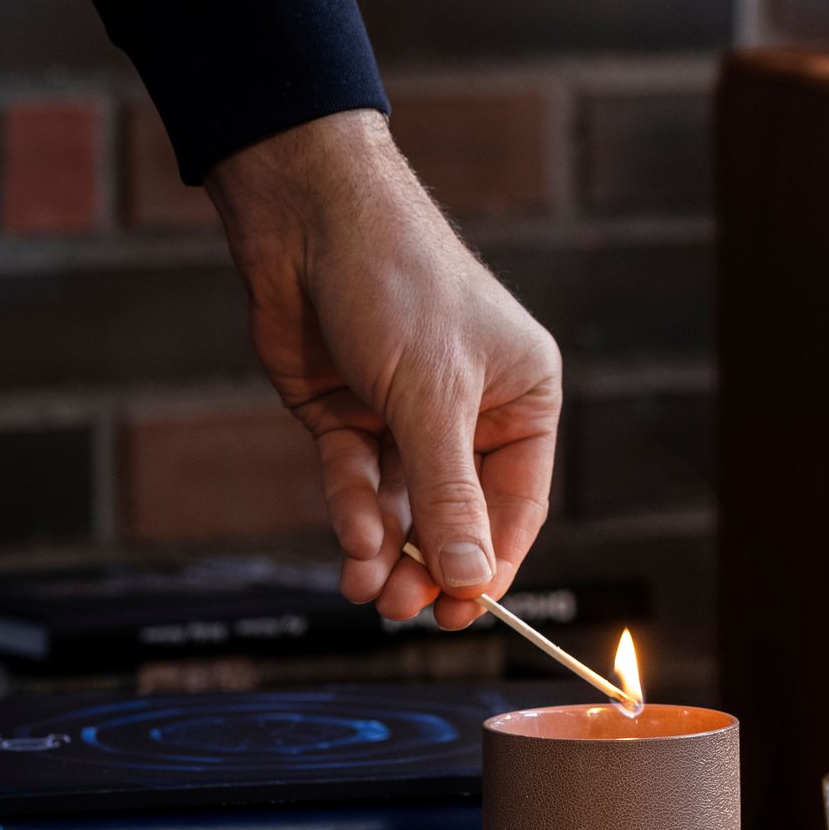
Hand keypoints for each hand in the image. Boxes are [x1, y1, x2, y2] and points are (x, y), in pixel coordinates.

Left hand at [205, 108, 561, 628]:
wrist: (306, 217)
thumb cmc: (397, 281)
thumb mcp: (432, 398)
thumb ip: (450, 496)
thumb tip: (470, 578)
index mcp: (523, 397)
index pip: (517, 505)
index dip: (491, 563)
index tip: (463, 612)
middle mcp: (470, 411)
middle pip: (456, 514)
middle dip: (428, 563)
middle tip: (403, 607)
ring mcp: (405, 415)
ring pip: (403, 506)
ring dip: (386, 550)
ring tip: (368, 590)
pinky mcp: (349, 414)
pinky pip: (357, 480)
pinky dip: (354, 511)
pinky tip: (351, 537)